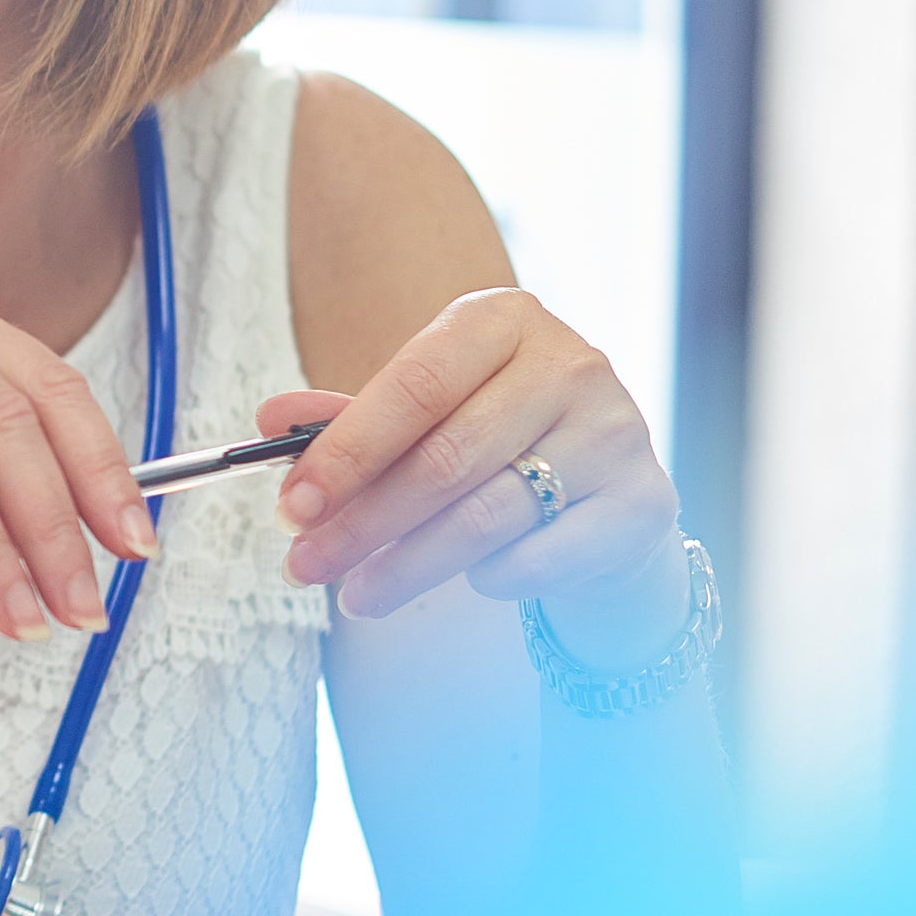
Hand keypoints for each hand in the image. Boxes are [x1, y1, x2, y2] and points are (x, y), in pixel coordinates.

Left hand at [260, 289, 688, 666]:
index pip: (415, 385)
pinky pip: (542, 556)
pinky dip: (490, 579)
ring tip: (356, 596)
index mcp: (504, 319)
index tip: (291, 508)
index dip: (347, 452)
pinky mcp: (645, 502)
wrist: (608, 491)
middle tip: (305, 567)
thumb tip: (270, 422)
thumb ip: (351, 420)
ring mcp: (617, 431)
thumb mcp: (426, 416)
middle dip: (363, 523)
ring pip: (488, 514)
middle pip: (447, 458)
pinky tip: (469, 583)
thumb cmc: (497, 440)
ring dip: (409, 565)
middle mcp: (571, 364)